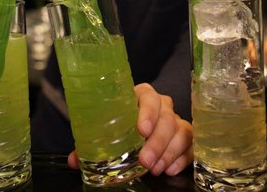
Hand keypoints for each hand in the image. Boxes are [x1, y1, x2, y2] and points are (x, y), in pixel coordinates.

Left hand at [66, 83, 192, 175]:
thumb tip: (74, 160)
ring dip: (168, 153)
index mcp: (141, 97)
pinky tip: (169, 169)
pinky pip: (191, 146)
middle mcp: (163, 106)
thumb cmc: (124, 124)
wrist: (142, 127)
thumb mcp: (108, 129)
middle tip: (145, 161)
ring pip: (181, 132)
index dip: (147, 112)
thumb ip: (92, 142)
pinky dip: (182, 159)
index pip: (149, 97)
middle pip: (167, 118)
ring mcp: (177, 121)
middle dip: (156, 142)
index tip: (141, 130)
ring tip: (155, 169)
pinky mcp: (187, 137)